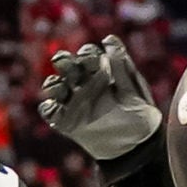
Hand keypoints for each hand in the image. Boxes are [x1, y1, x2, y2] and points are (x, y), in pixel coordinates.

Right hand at [39, 36, 163, 160]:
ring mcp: (74, 103)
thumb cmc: (138, 115)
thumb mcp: (132, 89)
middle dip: (64, 61)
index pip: (88, 56)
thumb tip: (108, 39)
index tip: (89, 57)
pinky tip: (53, 106)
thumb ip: (121, 66)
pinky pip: (50, 112)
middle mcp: (85, 85)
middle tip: (62, 61)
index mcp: (101, 73)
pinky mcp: (66, 122)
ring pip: (56, 87)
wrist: (136, 147)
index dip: (87, 53)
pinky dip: (48, 108)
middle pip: (68, 67)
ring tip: (57, 86)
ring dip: (53, 83)